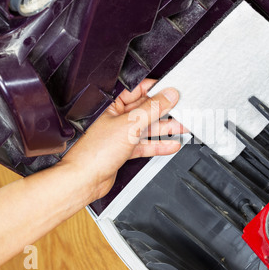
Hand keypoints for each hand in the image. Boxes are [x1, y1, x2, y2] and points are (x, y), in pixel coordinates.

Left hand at [59, 79, 185, 202]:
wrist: (85, 179)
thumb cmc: (95, 152)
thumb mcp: (130, 125)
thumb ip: (152, 109)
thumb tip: (168, 96)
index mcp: (112, 104)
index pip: (139, 90)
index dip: (157, 90)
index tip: (174, 92)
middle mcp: (116, 117)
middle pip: (146, 109)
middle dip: (165, 111)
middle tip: (183, 111)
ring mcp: (121, 134)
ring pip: (148, 128)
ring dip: (165, 129)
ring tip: (183, 127)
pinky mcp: (124, 149)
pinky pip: (145, 144)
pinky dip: (158, 145)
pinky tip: (171, 144)